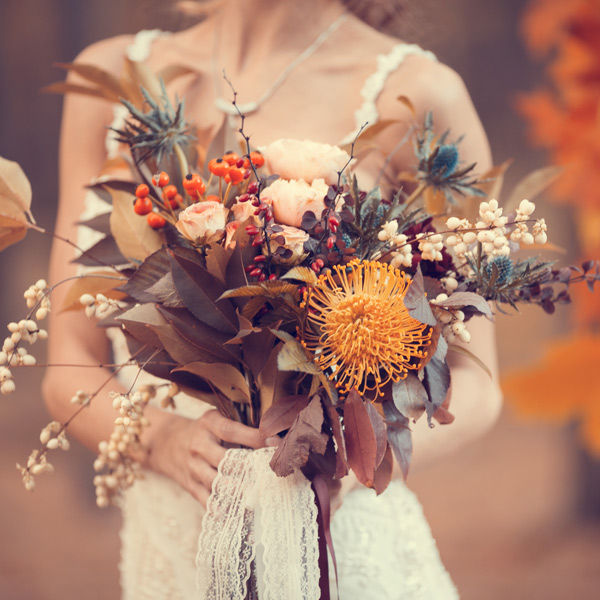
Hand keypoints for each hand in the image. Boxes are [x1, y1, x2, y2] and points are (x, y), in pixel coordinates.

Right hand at [144, 408, 277, 506]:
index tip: (275, 443)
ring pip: (217, 483)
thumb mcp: (216, 418)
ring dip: (240, 490)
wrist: (167, 442)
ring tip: (260, 494)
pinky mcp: (190, 486)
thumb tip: (273, 434)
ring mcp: (193, 468)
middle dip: (249, 468)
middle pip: (225, 460)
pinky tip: (241, 511)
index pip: (232, 431)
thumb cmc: (204, 430)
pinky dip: (224, 508)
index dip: (254, 437)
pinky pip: (207, 500)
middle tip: (271, 473)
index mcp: (208, 424)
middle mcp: (199, 445)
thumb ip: (239, 424)